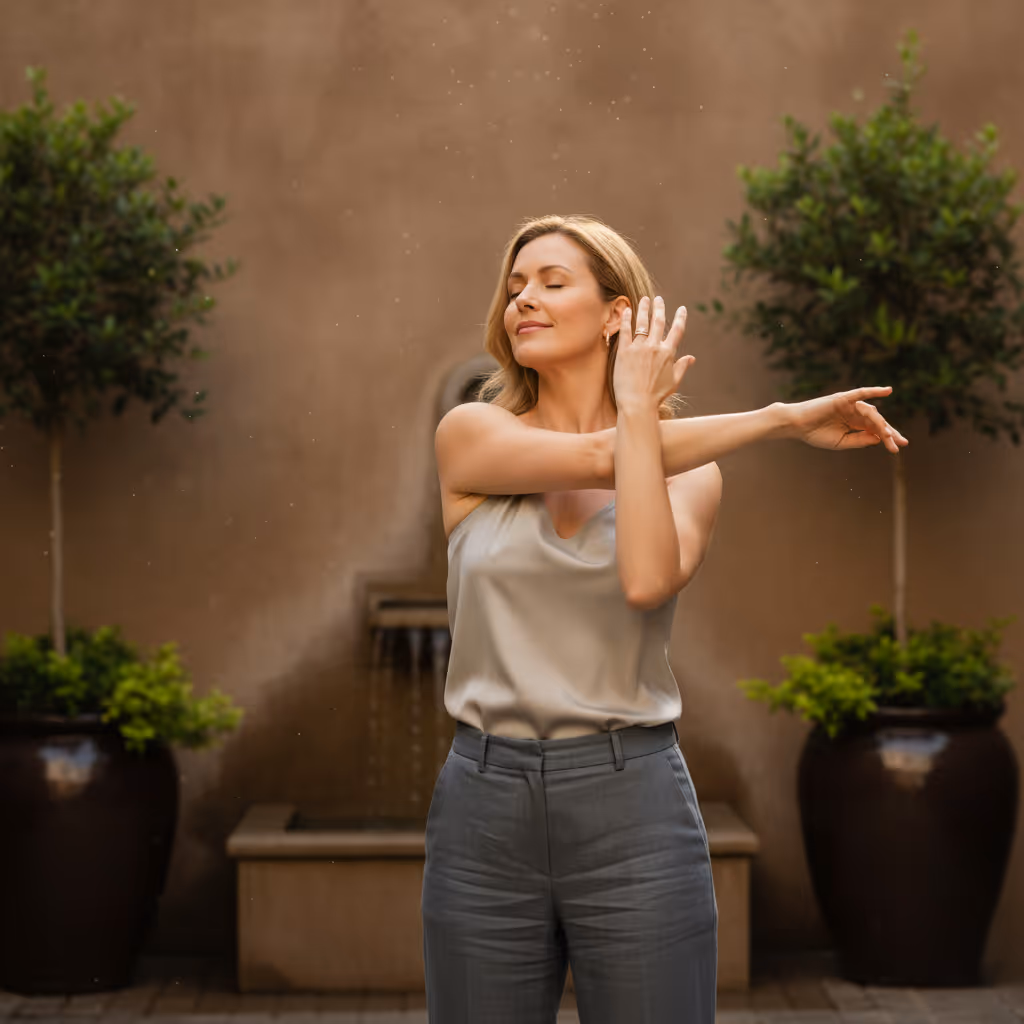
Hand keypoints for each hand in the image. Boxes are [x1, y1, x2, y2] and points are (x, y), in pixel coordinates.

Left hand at [613, 295, 692, 410]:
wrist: (637, 403)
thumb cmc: (656, 396)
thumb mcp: (673, 382)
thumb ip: (682, 367)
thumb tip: (691, 358)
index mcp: (668, 353)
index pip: (677, 330)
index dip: (680, 318)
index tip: (682, 308)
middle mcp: (654, 347)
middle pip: (659, 322)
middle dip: (660, 308)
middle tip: (658, 299)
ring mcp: (639, 348)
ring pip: (642, 322)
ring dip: (644, 308)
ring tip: (645, 299)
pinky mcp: (624, 352)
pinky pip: (625, 331)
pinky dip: (626, 319)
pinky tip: (626, 310)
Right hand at [787, 387, 908, 453]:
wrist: (797, 426)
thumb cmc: (815, 434)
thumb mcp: (841, 442)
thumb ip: (860, 440)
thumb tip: (879, 438)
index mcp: (853, 424)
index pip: (875, 430)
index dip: (887, 438)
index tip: (898, 448)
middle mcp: (854, 413)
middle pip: (877, 422)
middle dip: (889, 433)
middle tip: (900, 443)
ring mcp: (849, 405)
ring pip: (871, 414)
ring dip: (881, 424)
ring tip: (888, 434)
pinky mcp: (843, 398)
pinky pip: (861, 393)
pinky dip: (874, 390)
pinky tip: (888, 391)